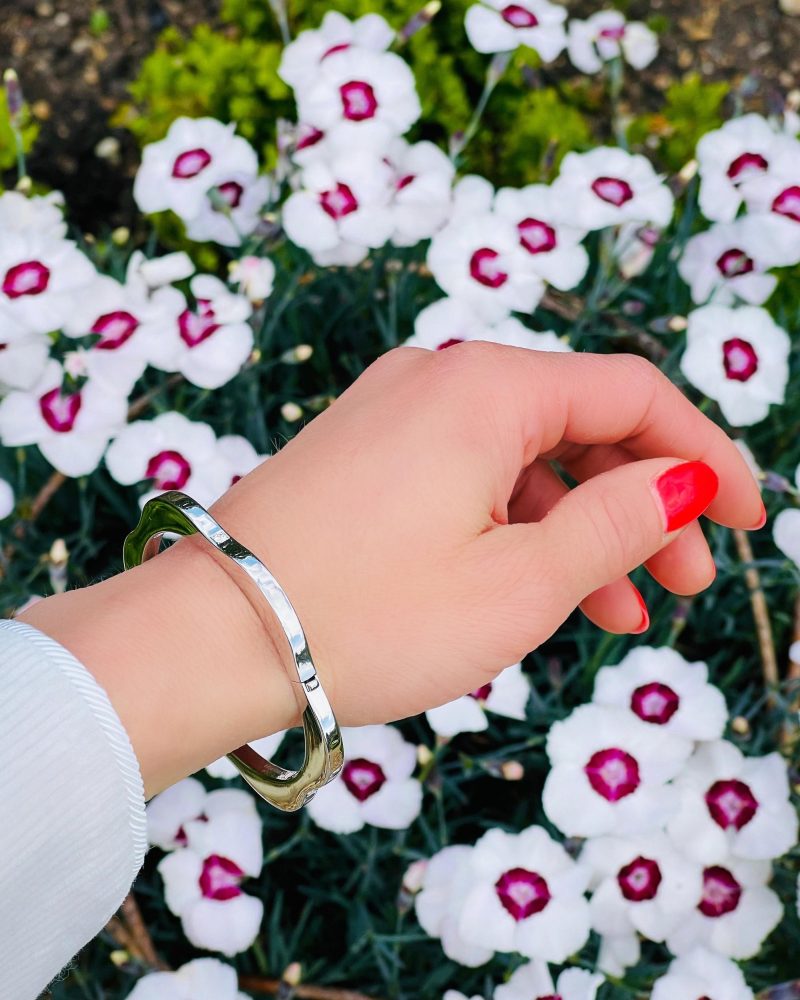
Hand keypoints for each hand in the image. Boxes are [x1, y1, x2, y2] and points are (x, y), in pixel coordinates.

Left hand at [210, 343, 763, 729]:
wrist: (208, 638)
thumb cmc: (366, 615)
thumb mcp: (519, 583)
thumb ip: (616, 522)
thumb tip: (680, 481)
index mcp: (487, 387)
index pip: (633, 393)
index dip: (704, 454)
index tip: (748, 518)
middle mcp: (439, 377)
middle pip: (578, 423)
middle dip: (643, 501)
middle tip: (685, 582)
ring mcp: (394, 412)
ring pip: (523, 457)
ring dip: (580, 524)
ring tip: (622, 608)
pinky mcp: (365, 453)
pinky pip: (468, 473)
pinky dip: (514, 523)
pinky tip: (538, 586)